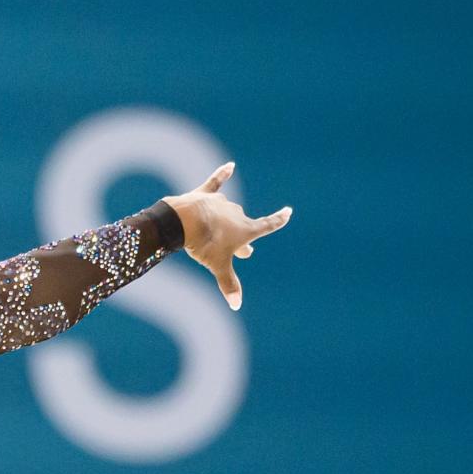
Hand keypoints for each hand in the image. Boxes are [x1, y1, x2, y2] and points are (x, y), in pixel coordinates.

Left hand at [163, 161, 292, 311]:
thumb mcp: (218, 266)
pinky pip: (215, 183)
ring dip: (226, 220)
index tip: (288, 212)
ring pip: (228, 211)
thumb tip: (236, 306)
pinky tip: (230, 166)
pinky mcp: (205, 194)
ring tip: (219, 232)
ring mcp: (221, 203)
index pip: (268, 225)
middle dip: (243, 239)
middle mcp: (237, 214)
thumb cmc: (204, 244)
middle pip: (243, 226)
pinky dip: (222, 175)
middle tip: (244, 253)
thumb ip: (229, 284)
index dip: (278, 220)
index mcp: (245, 230)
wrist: (184, 221)